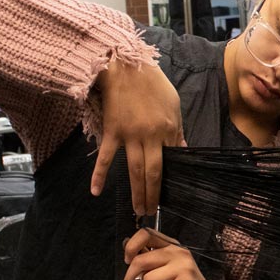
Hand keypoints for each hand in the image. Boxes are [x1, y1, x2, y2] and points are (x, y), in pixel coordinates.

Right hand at [91, 60, 185, 215]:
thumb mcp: (173, 105)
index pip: (171, 161)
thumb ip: (178, 130)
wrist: (126, 66)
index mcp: (168, 129)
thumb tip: (183, 150)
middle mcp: (150, 136)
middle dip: (152, 195)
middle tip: (151, 213)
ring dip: (136, 192)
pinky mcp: (112, 132)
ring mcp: (129, 135)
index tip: (169, 195)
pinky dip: (99, 175)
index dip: (170, 180)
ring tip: (138, 209)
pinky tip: (96, 191)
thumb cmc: (153, 84)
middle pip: (153, 173)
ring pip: (134, 170)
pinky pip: (106, 157)